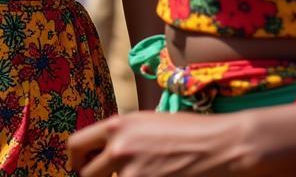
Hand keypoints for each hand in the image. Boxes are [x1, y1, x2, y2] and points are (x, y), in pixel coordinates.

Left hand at [67, 110, 249, 176]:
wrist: (220, 145)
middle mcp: (119, 148)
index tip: (80, 167)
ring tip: (138, 175)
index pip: (76, 144)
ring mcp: (133, 173)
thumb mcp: (147, 123)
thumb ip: (122, 136)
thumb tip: (105, 152)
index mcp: (117, 125)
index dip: (75, 160)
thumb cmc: (188, 131)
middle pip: (87, 174)